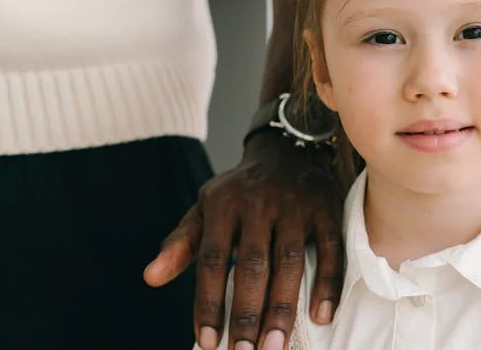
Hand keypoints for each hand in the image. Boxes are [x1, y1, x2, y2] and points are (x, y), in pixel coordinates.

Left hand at [144, 131, 344, 349]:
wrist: (286, 151)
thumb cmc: (239, 191)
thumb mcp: (205, 208)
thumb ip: (181, 243)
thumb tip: (150, 278)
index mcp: (222, 204)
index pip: (211, 259)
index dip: (209, 303)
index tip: (208, 343)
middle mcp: (258, 203)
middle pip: (252, 264)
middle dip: (247, 313)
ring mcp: (295, 204)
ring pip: (289, 261)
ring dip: (283, 307)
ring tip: (275, 347)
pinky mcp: (326, 208)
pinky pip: (330, 250)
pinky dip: (328, 283)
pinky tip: (322, 316)